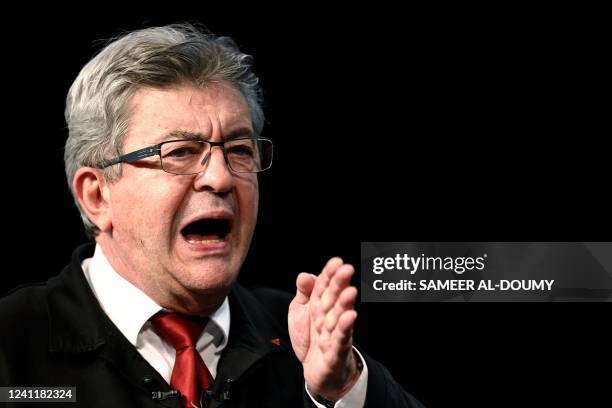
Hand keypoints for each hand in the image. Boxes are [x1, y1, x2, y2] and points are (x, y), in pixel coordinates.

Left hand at [288, 257, 359, 400]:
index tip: (336, 261)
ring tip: (350, 291)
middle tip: (346, 269)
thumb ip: (304, 294)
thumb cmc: (310, 337)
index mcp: (320, 304)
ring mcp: (334, 333)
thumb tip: (305, 275)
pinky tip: (350, 317)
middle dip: (339, 284)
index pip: (325, 286)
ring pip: (340, 317)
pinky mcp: (335, 352)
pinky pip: (341, 339)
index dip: (330, 274)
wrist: (314, 369)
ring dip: (345, 304)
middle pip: (334, 298)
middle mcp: (329, 316)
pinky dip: (345, 328)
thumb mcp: (299, 312)